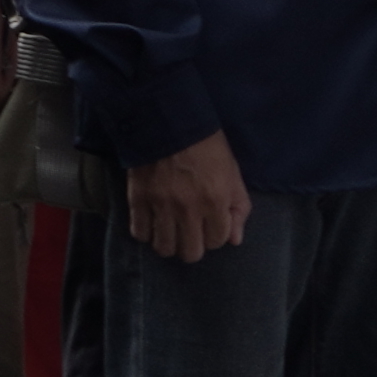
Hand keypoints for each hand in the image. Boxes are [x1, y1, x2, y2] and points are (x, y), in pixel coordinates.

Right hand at [121, 130, 252, 262]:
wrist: (169, 123)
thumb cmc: (208, 148)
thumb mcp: (233, 174)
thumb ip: (238, 208)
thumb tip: (235, 240)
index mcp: (215, 201)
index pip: (218, 241)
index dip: (216, 236)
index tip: (212, 226)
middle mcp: (188, 208)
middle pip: (190, 253)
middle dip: (194, 246)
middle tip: (191, 233)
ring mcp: (160, 206)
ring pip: (164, 248)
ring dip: (170, 243)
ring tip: (172, 232)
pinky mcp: (137, 200)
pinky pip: (139, 233)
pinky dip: (146, 233)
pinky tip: (153, 223)